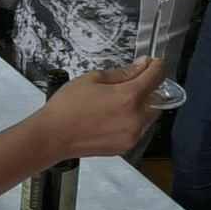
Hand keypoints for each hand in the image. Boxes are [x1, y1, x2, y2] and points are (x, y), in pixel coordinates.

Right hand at [35, 58, 164, 159]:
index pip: (155, 77)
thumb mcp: (93, 79)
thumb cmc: (68, 106)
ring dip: (142, 106)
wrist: (53, 136)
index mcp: (128, 97)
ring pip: (149, 116)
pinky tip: (112, 116)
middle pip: (157, 99)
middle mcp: (135, 118)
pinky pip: (138, 130)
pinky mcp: (125, 147)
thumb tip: (141, 66)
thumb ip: (122, 73)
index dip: (156, 66)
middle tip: (131, 82)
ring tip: (117, 102)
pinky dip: (133, 121)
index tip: (154, 63)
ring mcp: (132, 135)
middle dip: (149, 88)